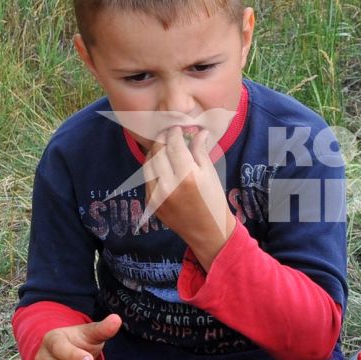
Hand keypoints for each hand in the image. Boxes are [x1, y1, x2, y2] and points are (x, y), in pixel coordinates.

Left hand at [139, 126, 234, 266]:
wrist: (207, 230)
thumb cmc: (213, 200)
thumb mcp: (211, 173)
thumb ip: (199, 150)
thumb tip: (197, 131)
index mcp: (187, 176)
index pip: (173, 145)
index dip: (174, 133)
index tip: (178, 129)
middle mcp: (168, 185)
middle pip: (158, 152)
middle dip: (163, 140)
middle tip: (170, 136)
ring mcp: (156, 195)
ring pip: (148, 163)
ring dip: (155, 153)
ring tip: (165, 149)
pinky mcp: (150, 202)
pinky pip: (147, 178)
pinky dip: (153, 168)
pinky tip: (163, 167)